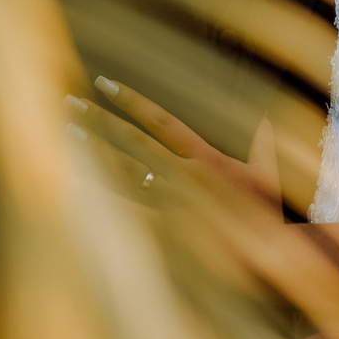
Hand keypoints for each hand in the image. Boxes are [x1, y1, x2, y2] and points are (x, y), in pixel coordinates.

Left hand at [66, 76, 281, 213]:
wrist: (274, 254)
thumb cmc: (270, 216)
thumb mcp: (267, 176)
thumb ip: (262, 147)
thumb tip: (265, 121)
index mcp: (205, 156)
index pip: (161, 119)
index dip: (131, 100)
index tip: (105, 84)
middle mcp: (184, 173)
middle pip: (132, 141)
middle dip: (99, 121)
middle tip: (68, 104)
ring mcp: (173, 203)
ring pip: (124, 173)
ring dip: (93, 155)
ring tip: (64, 138)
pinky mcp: (168, 231)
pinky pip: (128, 214)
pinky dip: (102, 203)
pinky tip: (79, 192)